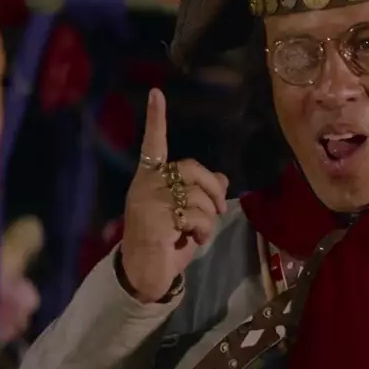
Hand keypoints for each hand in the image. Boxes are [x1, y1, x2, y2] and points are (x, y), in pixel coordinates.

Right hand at [118, 89, 228, 302]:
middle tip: (220, 209)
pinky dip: (203, 230)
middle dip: (213, 188)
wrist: (144, 274)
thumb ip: (201, 196)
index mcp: (149, 180)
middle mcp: (146, 186)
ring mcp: (149, 201)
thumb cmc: (165, 244)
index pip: (152, 145)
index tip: (157, 93)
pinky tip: (193, 240)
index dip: (156, 119)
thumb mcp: (187, 217)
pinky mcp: (157, 219)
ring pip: (198, 196)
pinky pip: (196, 215)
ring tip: (198, 233)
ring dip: (209, 218)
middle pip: (191, 168)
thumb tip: (224, 178)